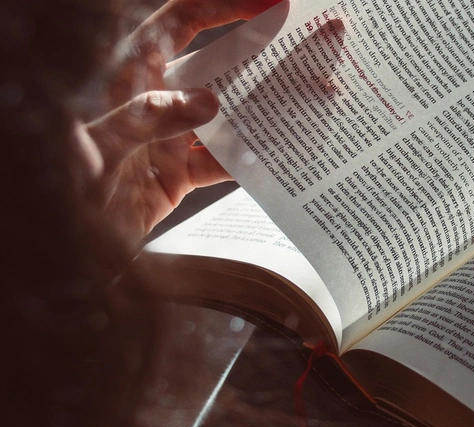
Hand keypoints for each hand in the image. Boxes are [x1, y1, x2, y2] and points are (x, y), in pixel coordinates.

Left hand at [81, 0, 281, 257]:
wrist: (62, 250)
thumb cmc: (66, 188)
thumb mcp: (100, 147)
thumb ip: (148, 118)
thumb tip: (207, 102)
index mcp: (132, 76)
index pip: (184, 21)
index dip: (227, 6)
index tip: (272, 4)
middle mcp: (157, 100)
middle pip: (217, 65)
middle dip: (263, 56)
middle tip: (306, 51)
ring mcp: (171, 137)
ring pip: (228, 115)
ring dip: (265, 111)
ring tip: (305, 103)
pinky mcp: (180, 173)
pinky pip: (223, 161)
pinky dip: (250, 161)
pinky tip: (277, 158)